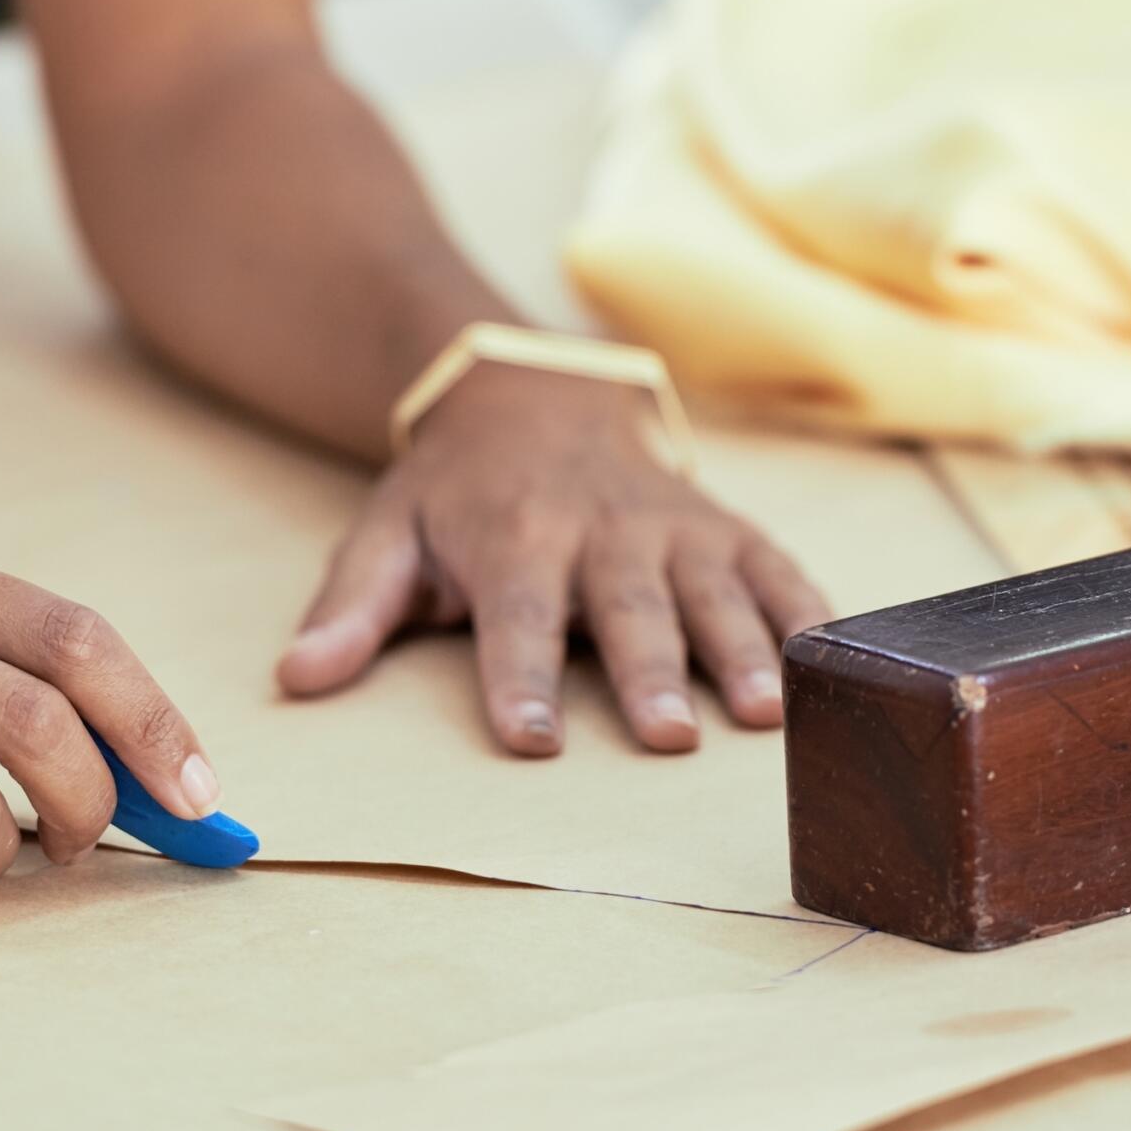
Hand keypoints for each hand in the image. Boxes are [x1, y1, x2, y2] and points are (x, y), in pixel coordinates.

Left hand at [276, 366, 833, 755]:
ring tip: (766, 712)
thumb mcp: (387, 534)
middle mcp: (599, 530)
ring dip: (742, 649)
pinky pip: (775, 566)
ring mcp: (671, 526)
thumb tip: (296, 678)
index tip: (531, 737)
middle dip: (649, 672)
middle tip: (668, 737)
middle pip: (626, 609)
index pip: (514, 615)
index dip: (520, 675)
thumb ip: (351, 608)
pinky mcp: (724, 526)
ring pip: (712, 589)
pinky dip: (808, 608)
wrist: (534, 393)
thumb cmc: (456, 491)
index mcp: (512, 537)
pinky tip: (834, 660)